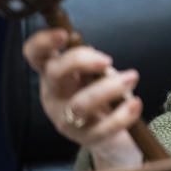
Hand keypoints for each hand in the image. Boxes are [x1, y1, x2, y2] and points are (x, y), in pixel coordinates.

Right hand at [23, 28, 142, 169]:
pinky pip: (102, 128)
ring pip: (80, 104)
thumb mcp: (92, 72)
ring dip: (109, 88)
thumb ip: (91, 61)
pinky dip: (122, 115)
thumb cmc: (98, 93)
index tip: (64, 34)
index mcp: (52, 72)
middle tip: (108, 60)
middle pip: (54, 73)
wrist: (108, 134)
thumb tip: (98, 56)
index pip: (35, 54)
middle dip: (81, 60)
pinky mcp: (85, 137)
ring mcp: (66, 118)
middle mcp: (53, 95)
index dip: (43, 42)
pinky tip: (135, 104)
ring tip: (131, 78)